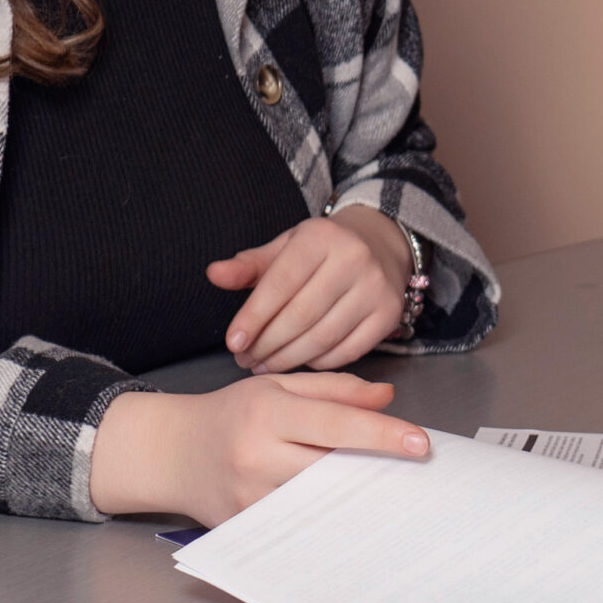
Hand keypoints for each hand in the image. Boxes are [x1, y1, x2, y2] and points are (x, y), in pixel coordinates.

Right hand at [88, 374, 427, 524]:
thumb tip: (386, 399)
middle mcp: (257, 454)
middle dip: (376, 471)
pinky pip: (298, 526)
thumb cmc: (231, 413)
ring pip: (318, 503)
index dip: (382, 434)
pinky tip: (352, 519)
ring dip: (356, 500)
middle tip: (417, 476)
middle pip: (331, 468)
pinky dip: (327, 521)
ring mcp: (250, 497)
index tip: (421, 444)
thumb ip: (335, 390)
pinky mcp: (246, 526)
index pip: (336, 423)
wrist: (171, 452)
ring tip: (390, 496)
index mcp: (268, 410)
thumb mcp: (278, 385)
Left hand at [208, 207, 410, 371]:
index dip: (253, 317)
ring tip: (265, 364)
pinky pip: (348, 351)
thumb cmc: (321, 250)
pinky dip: (318, 362)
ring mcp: (376, 288)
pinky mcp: (389, 314)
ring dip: (288, 358)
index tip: (233, 343)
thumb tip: (213, 274)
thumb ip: (248, 265)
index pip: (280, 284)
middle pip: (300, 316)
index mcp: (321, 238)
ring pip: (323, 337)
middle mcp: (353, 259)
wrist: (379, 244)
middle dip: (267, 344)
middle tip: (245, 360)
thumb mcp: (284, 248)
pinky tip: (299, 361)